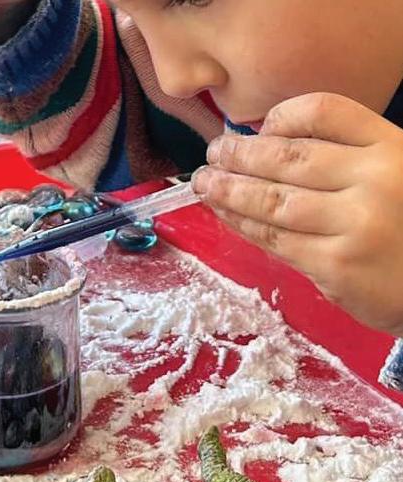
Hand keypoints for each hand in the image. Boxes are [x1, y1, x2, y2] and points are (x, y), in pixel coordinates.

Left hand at [192, 93, 402, 336]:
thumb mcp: (396, 175)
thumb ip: (349, 159)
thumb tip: (270, 148)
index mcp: (391, 146)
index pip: (325, 112)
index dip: (282, 117)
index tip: (258, 128)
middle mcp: (373, 178)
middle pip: (289, 157)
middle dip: (240, 154)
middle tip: (212, 153)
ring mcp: (354, 223)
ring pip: (274, 199)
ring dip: (230, 190)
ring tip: (204, 183)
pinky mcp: (334, 264)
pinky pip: (275, 238)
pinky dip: (243, 224)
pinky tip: (224, 214)